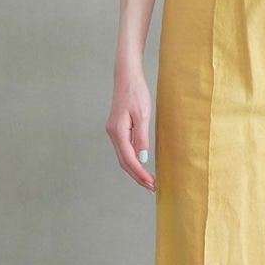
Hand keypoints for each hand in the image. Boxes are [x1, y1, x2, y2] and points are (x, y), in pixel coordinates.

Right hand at [105, 66, 156, 192]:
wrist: (127, 76)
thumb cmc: (136, 93)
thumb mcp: (143, 116)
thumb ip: (142, 138)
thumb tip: (142, 159)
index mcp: (117, 132)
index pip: (129, 160)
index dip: (140, 174)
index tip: (152, 184)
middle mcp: (112, 134)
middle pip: (124, 162)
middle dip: (137, 176)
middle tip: (152, 187)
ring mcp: (114, 132)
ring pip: (123, 157)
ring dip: (135, 170)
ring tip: (148, 181)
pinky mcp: (118, 129)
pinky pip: (124, 149)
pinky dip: (132, 161)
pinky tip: (141, 165)